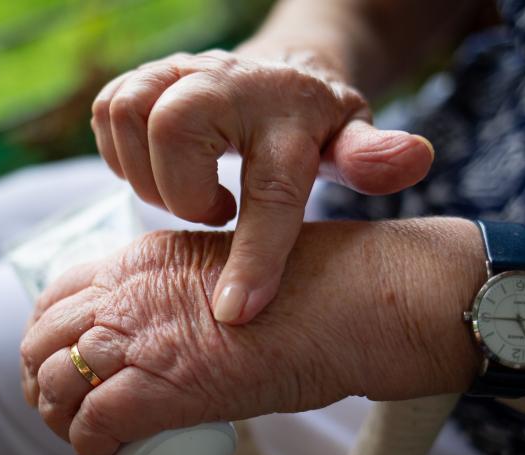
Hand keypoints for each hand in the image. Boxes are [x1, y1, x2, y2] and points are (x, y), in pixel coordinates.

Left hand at [19, 220, 479, 454]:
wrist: (346, 303)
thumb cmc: (309, 288)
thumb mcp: (225, 268)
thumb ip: (183, 292)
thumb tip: (173, 333)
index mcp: (143, 256)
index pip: (61, 290)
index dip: (53, 331)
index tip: (69, 357)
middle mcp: (126, 290)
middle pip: (43, 336)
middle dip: (43, 376)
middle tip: (66, 405)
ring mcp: (136, 336)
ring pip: (53, 381)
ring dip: (58, 417)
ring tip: (82, 437)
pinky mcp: (154, 387)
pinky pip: (90, 425)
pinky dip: (88, 449)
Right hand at [90, 49, 434, 324]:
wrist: (276, 74)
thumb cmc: (312, 124)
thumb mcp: (351, 140)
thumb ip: (372, 157)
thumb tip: (417, 157)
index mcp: (289, 112)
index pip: (270, 189)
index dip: (254, 256)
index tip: (235, 313)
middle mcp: (228, 81)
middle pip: (174, 128)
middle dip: (182, 192)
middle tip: (216, 212)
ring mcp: (179, 71)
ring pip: (129, 115)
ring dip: (148, 175)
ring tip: (190, 194)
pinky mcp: (143, 77)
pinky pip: (107, 113)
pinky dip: (122, 155)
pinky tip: (162, 172)